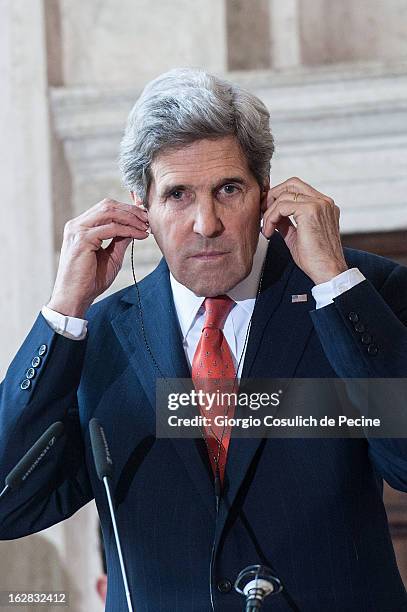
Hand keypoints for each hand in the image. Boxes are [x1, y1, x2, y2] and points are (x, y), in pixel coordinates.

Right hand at [47, 197, 148, 317]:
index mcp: (80, 227)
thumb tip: (134, 228)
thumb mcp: (111, 256)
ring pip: (109, 212)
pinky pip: (111, 228)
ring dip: (131, 218)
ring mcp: (78, 231)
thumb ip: (120, 240)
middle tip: (148, 219)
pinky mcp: (82, 240)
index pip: (106, 208)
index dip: (127, 210)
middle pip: (108, 205)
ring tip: (145, 226)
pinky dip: (128, 229)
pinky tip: (140, 235)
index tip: (144, 218)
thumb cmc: (90, 280)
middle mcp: (76, 225)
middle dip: (131, 210)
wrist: (75, 297)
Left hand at [261, 177, 347, 284]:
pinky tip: (269, 232)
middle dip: (272, 196)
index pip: (298, 188)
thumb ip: (286, 222)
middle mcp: (324, 202)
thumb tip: (273, 215)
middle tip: (262, 212)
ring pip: (284, 196)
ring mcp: (319, 204)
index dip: (279, 196)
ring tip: (266, 229)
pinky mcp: (311, 211)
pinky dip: (271, 218)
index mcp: (324, 206)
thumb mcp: (296, 236)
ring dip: (269, 212)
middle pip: (292, 183)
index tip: (267, 210)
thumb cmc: (315, 259)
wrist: (327, 272)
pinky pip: (282, 206)